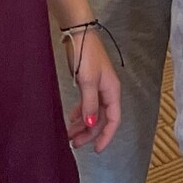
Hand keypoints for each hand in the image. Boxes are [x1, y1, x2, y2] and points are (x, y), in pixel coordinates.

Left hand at [68, 29, 122, 151]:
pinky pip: (87, 103)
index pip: (113, 120)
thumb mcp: (87, 81)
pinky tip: (72, 118)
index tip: (95, 149)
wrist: (79, 33)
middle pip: (101, 119)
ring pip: (93, 112)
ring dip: (83, 125)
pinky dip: (80, 112)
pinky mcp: (88, 82)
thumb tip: (91, 124)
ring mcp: (98, 87)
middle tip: (74, 144)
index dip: (106, 136)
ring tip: (69, 134)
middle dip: (89, 133)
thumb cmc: (85, 55)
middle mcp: (108, 91)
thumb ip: (89, 104)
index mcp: (112, 91)